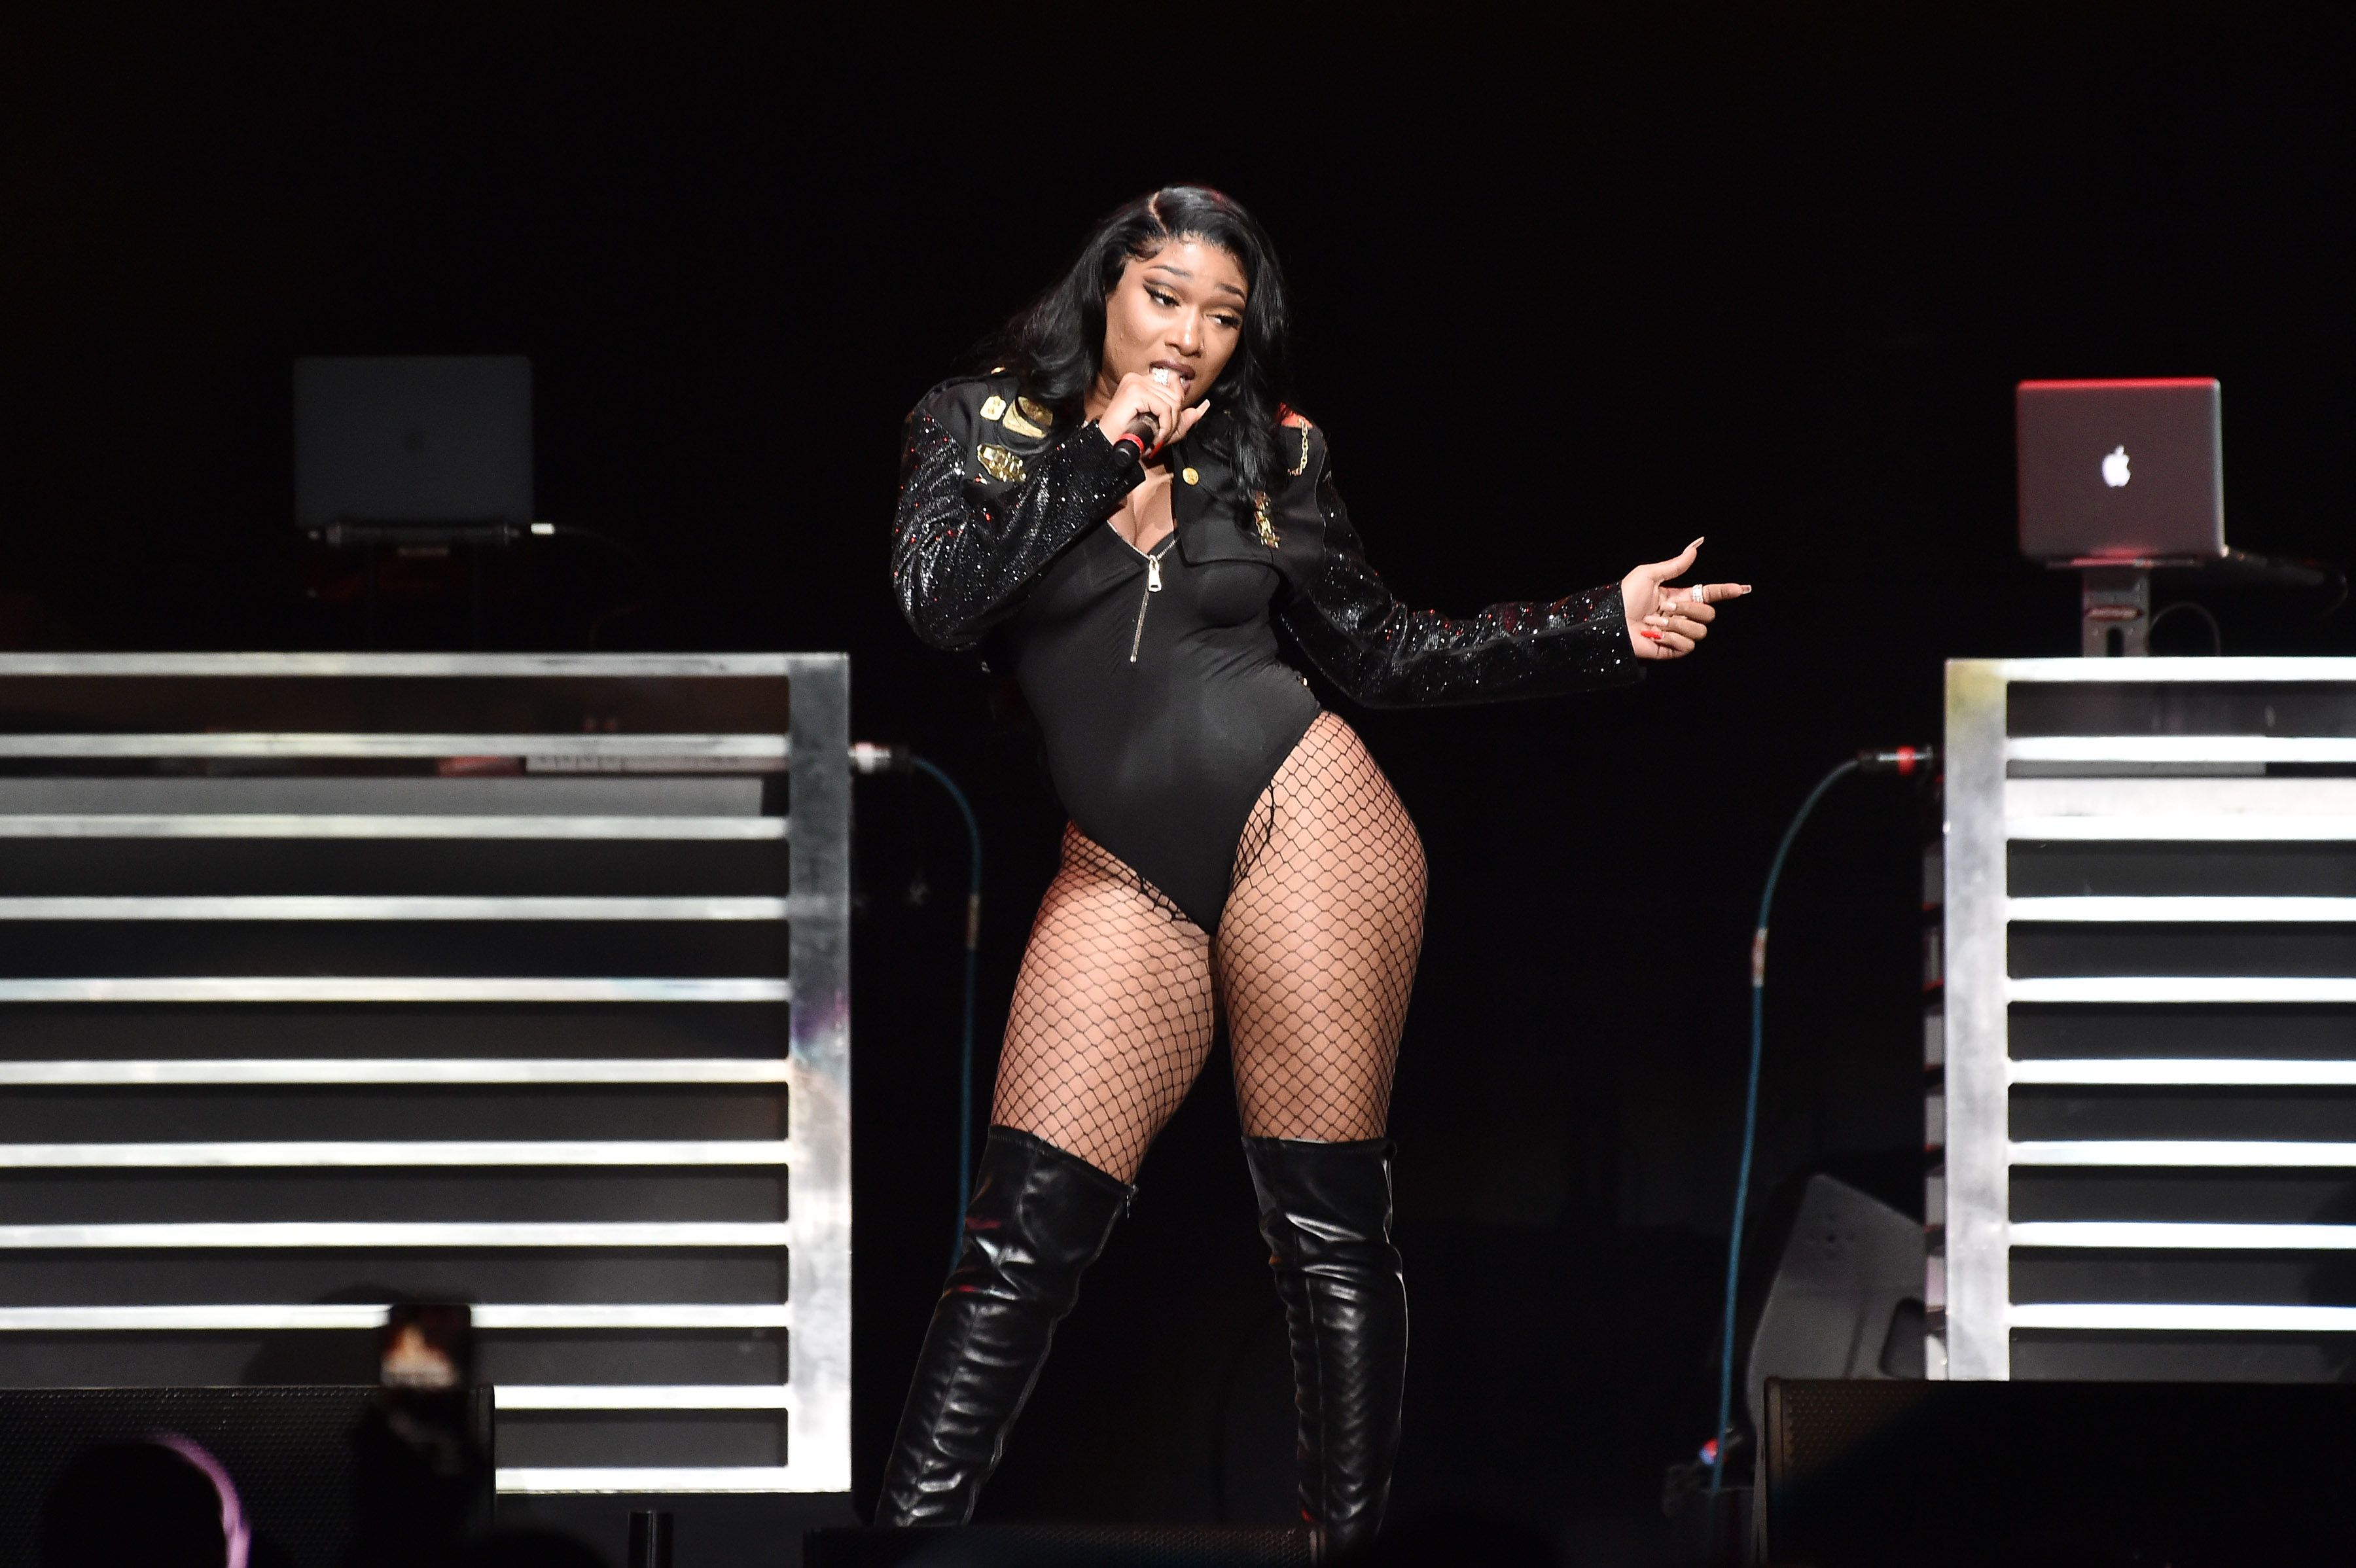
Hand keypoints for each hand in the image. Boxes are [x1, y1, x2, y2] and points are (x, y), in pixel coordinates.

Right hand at [1095, 369, 1209, 456]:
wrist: (1109, 449)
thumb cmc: (1130, 440)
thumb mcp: (1161, 430)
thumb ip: (1182, 419)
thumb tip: (1203, 407)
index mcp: (1142, 382)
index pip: (1173, 385)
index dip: (1176, 408)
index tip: (1169, 427)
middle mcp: (1138, 378)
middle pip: (1175, 395)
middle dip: (1174, 420)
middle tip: (1161, 436)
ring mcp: (1135, 383)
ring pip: (1172, 402)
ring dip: (1169, 426)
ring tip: (1157, 438)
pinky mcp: (1135, 392)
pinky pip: (1164, 408)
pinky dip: (1164, 426)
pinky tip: (1155, 437)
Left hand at [1621, 538, 1749, 660]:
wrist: (1610, 622)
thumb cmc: (1624, 597)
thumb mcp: (1649, 574)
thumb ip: (1675, 564)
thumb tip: (1696, 546)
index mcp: (1678, 596)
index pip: (1708, 594)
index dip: (1725, 591)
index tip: (1742, 588)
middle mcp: (1680, 615)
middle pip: (1708, 613)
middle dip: (1690, 607)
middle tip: (1666, 605)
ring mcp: (1676, 634)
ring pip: (1700, 630)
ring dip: (1678, 624)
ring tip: (1656, 621)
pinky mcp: (1671, 651)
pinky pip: (1688, 646)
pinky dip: (1672, 638)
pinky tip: (1655, 635)